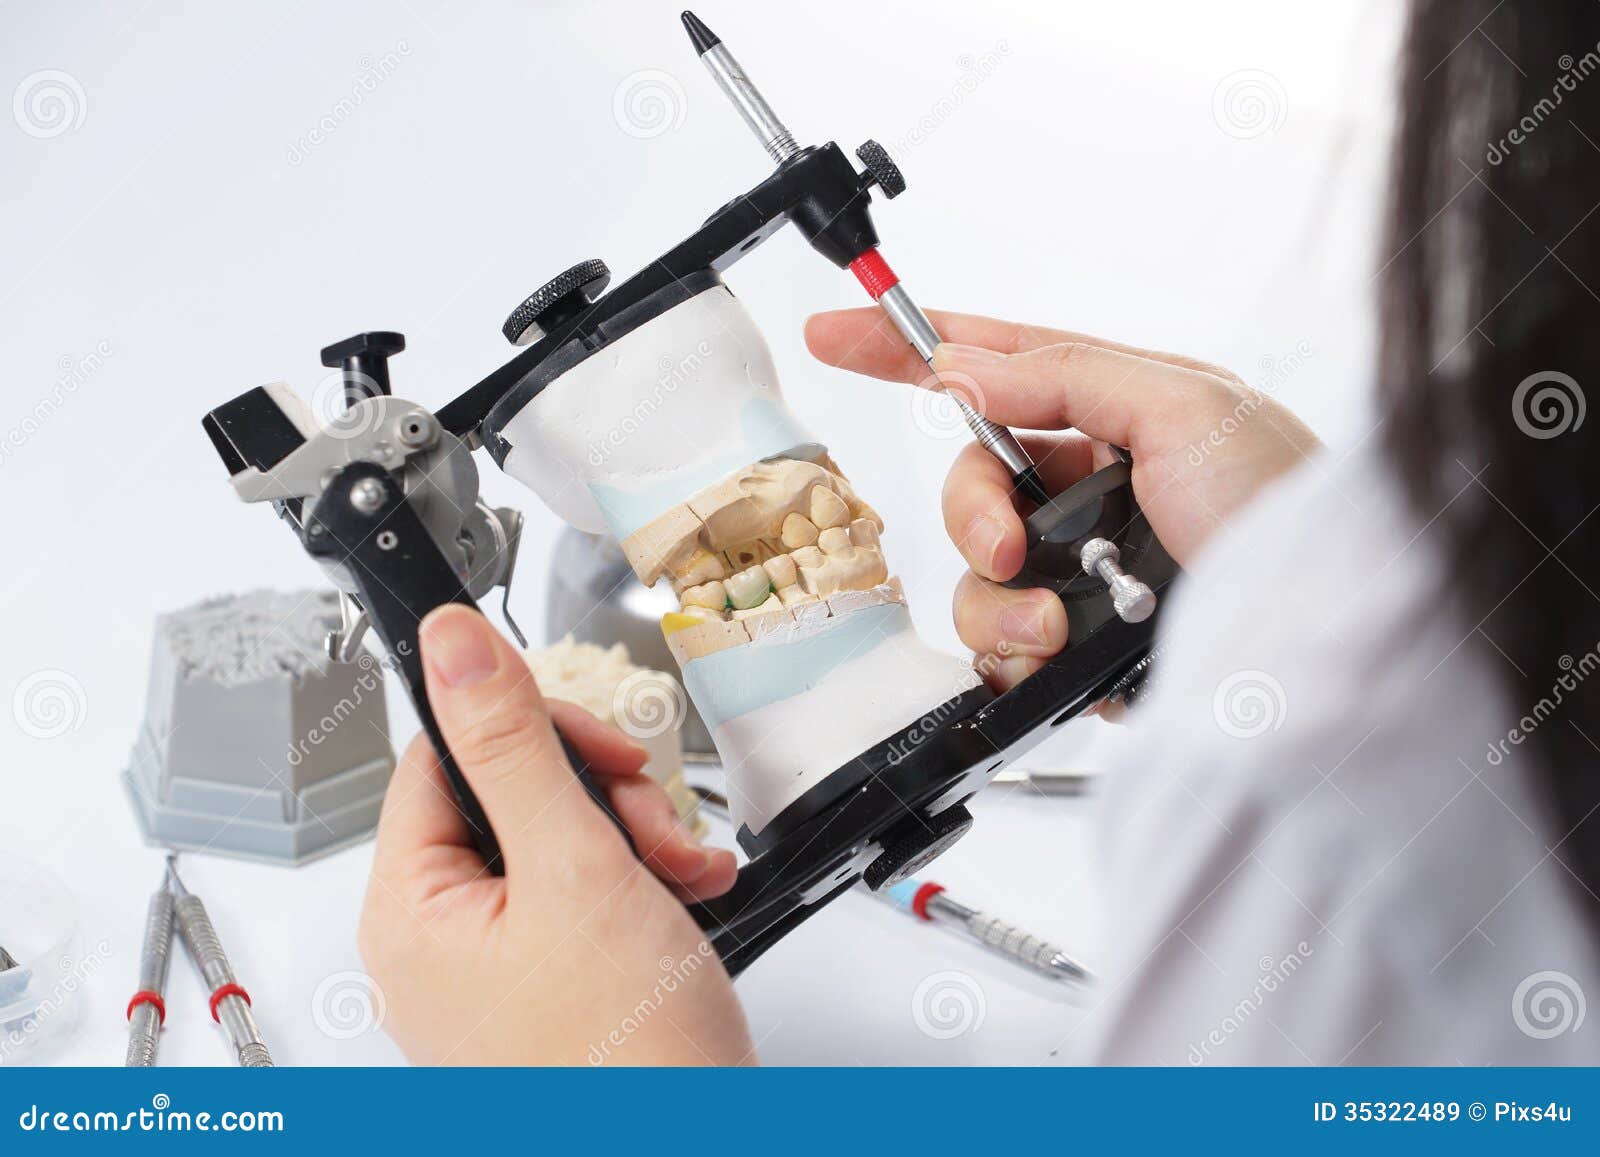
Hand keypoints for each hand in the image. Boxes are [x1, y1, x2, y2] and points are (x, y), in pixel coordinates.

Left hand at [358, 605, 752, 1064]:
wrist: (694, 1155)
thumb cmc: (624, 1062)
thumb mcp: (572, 869)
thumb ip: (513, 744)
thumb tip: (449, 644)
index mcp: (412, 908)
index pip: (445, 756)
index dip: (529, 732)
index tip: (600, 745)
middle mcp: (442, 940)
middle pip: (510, 796)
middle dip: (601, 796)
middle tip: (650, 828)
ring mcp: (497, 968)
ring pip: (557, 842)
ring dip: (635, 838)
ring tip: (682, 874)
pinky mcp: (550, 985)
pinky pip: (583, 897)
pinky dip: (642, 884)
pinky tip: (687, 897)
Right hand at [805, 309, 1320, 689]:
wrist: (1323, 647)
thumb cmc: (1289, 513)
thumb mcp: (1188, 407)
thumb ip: (1067, 375)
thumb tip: (965, 366)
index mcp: (1122, 412)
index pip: (995, 366)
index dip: (911, 347)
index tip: (837, 329)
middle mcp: (1096, 488)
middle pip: (975, 482)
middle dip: (974, 514)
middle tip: (1011, 545)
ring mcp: (1085, 570)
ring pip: (977, 569)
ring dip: (998, 597)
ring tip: (1053, 623)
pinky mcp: (1078, 644)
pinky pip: (997, 642)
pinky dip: (1010, 653)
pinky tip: (1054, 656)